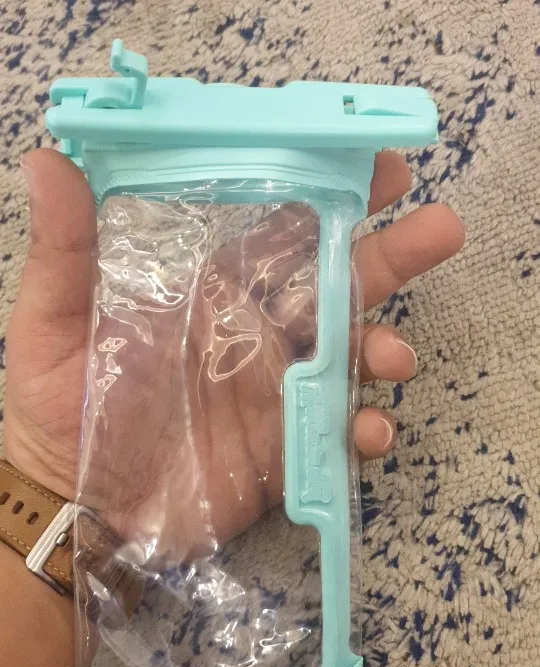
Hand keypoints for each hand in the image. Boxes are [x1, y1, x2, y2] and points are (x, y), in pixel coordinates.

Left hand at [4, 150, 463, 555]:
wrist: (74, 510)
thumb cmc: (59, 407)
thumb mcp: (50, 323)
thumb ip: (64, 249)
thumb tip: (46, 157)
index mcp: (210, 290)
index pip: (280, 231)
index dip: (327, 196)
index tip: (372, 168)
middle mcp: (254, 333)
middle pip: (335, 285)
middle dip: (388, 256)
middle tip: (440, 229)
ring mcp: (275, 392)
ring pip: (349, 358)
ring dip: (383, 349)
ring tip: (396, 358)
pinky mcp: (283, 449)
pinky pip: (337, 434)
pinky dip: (362, 431)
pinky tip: (370, 432)